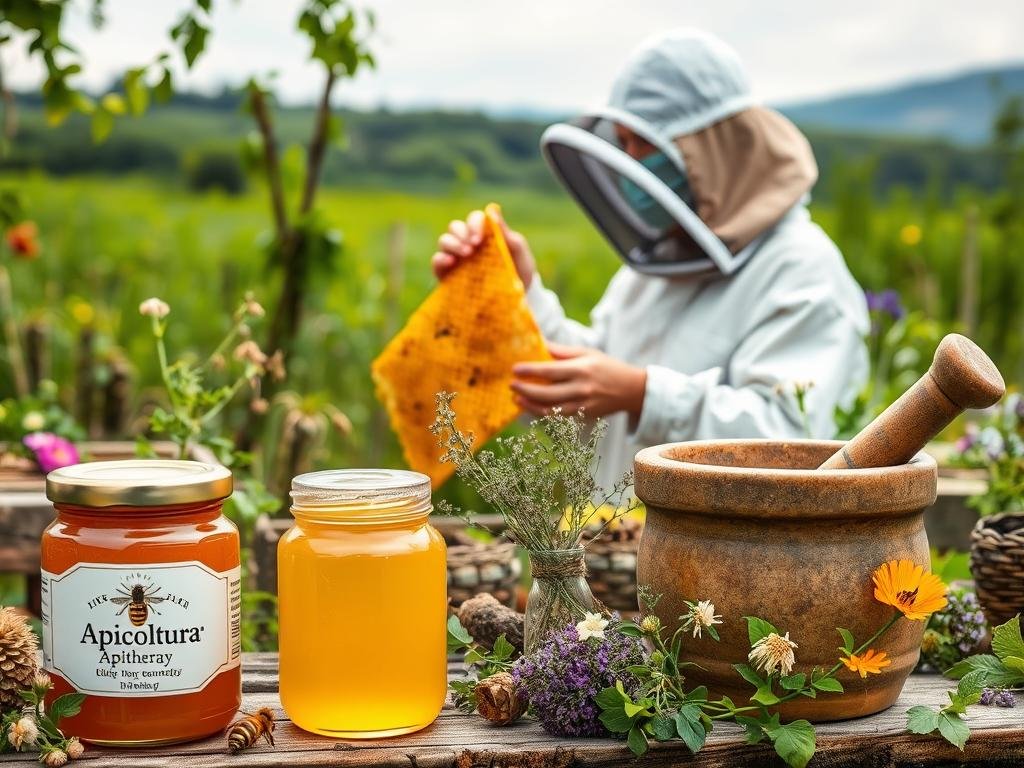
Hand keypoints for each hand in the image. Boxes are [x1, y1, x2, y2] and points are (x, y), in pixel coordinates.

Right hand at [431, 208, 536, 287]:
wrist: (517, 299)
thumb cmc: (519, 270)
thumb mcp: (517, 251)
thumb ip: (505, 232)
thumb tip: (492, 210)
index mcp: (484, 234)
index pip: (474, 219)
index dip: (474, 225)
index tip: (480, 239)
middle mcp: (468, 242)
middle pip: (455, 227)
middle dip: (462, 234)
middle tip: (473, 247)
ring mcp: (456, 257)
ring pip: (444, 240)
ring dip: (453, 244)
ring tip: (466, 255)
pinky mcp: (447, 274)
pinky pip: (437, 260)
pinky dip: (441, 259)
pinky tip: (451, 262)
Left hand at [511, 343, 647, 418]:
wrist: (632, 389)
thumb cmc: (607, 367)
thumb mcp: (587, 353)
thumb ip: (563, 351)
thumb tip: (540, 344)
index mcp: (582, 369)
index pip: (551, 371)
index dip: (530, 370)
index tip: (514, 369)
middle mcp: (582, 388)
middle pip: (547, 392)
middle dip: (526, 389)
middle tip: (511, 384)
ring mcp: (583, 405)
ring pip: (551, 408)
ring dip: (530, 404)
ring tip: (516, 397)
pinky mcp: (583, 416)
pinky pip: (558, 416)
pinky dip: (542, 413)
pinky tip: (530, 406)